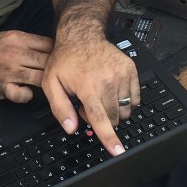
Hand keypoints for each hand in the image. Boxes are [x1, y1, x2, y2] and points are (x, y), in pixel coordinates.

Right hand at [0, 31, 52, 101]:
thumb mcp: (6, 37)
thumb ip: (26, 42)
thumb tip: (51, 47)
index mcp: (17, 38)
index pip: (49, 44)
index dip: (57, 53)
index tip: (60, 60)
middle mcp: (14, 52)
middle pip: (47, 61)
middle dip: (54, 70)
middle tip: (57, 76)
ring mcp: (8, 70)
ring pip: (40, 78)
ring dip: (44, 84)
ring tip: (43, 86)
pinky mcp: (2, 86)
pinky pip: (23, 94)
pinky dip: (27, 95)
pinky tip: (25, 92)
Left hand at [41, 37, 140, 156]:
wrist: (82, 34)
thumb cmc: (65, 59)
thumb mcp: (51, 83)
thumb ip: (60, 108)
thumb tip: (71, 128)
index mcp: (88, 86)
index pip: (100, 118)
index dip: (109, 138)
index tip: (118, 152)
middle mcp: (108, 80)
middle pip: (113, 118)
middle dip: (101, 119)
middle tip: (87, 104)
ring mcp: (122, 75)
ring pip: (125, 110)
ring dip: (113, 111)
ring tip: (98, 96)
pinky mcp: (131, 70)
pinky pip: (134, 98)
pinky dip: (125, 101)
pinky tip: (111, 91)